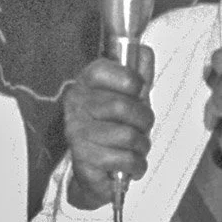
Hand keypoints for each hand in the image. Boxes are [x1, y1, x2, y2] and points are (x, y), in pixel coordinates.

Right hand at [62, 50, 154, 208]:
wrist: (97, 170)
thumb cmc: (115, 128)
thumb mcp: (130, 97)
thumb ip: (139, 74)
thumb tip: (145, 52)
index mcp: (86, 83)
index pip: (103, 70)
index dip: (131, 80)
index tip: (139, 91)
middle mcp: (76, 105)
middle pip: (122, 106)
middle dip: (144, 120)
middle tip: (142, 127)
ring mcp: (77, 132)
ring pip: (127, 136)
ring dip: (142, 145)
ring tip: (136, 147)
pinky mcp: (83, 159)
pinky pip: (124, 159)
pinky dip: (137, 165)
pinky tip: (132, 164)